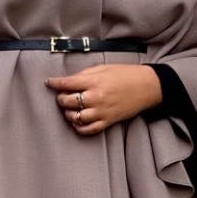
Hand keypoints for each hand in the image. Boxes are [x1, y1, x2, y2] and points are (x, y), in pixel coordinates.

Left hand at [44, 62, 162, 135]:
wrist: (147, 87)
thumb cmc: (126, 74)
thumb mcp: (103, 68)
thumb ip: (85, 74)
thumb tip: (68, 80)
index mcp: (94, 81)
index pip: (67, 83)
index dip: (54, 83)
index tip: (49, 83)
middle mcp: (96, 98)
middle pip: (67, 102)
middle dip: (61, 98)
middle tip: (62, 95)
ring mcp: (101, 112)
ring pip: (74, 118)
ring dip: (68, 114)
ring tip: (69, 109)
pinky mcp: (108, 122)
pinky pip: (87, 130)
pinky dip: (79, 127)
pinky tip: (77, 121)